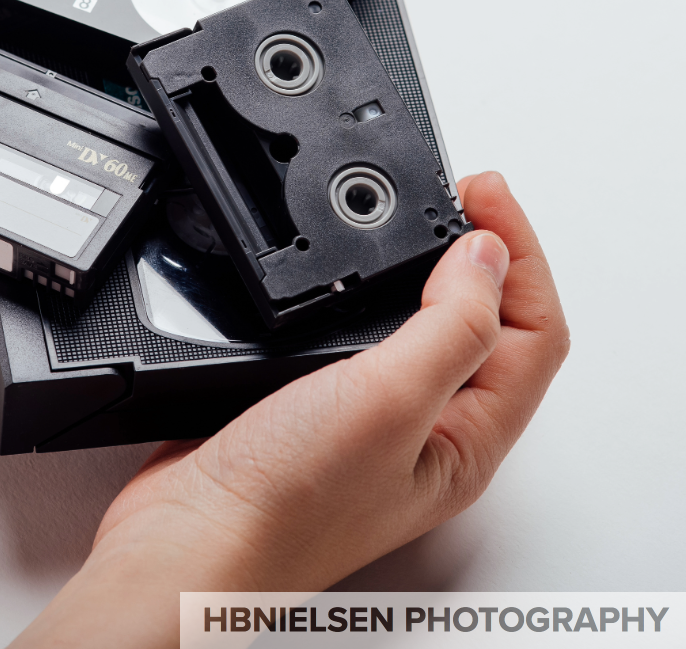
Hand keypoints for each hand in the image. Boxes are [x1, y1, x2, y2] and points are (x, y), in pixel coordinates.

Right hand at [12, 171, 568, 647]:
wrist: (190, 534)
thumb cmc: (286, 501)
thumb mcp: (388, 403)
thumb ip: (451, 326)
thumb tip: (487, 253)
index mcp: (469, 438)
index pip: (535, 328)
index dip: (520, 250)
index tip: (481, 193)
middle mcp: (430, 427)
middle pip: (495, 321)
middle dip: (488, 249)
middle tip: (460, 192)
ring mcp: (375, 413)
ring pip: (430, 322)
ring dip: (434, 263)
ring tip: (420, 218)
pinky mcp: (321, 396)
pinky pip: (369, 330)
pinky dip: (372, 286)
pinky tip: (352, 270)